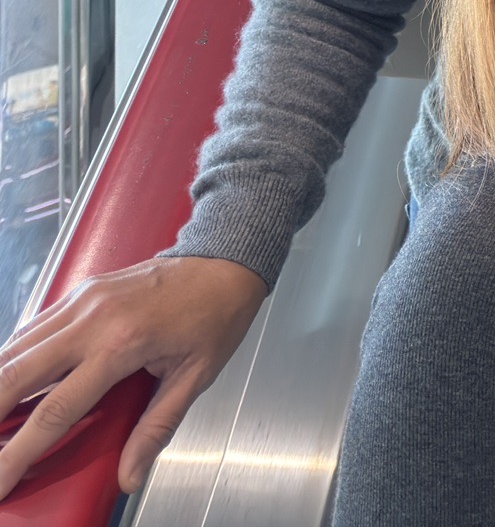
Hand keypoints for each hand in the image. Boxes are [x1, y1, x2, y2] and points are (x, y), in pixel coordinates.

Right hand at [0, 255, 265, 496]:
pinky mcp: (81, 291)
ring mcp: (83, 301)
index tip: (0, 479)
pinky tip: (7, 378)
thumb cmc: (218, 314)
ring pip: (15, 348)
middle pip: (16, 375)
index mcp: (122, 345)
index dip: (18, 453)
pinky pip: (34, 327)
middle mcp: (93, 320)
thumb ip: (156, 428)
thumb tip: (131, 474)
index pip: (55, 411)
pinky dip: (12, 356)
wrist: (228, 259)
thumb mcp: (196, 376)